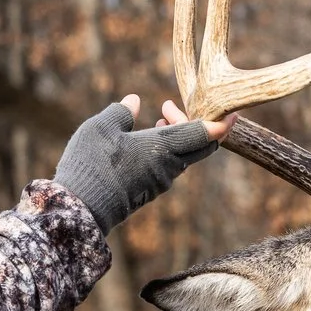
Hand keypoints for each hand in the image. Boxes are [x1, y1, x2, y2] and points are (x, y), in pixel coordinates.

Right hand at [52, 94, 224, 232]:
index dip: (220, 123)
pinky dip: (167, 151)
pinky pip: (169, 167)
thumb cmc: (90, 163)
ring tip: (160, 120)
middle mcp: (168, 167)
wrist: (80, 209)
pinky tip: (148, 142)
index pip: (204, 135)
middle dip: (194, 123)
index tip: (231, 113)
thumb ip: (121, 112)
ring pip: (183, 156)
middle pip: (200, 147)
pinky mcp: (150, 192)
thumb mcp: (101, 128)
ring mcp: (160, 182)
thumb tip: (134, 100)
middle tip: (168, 109)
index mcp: (162, 148)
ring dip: (178, 136)